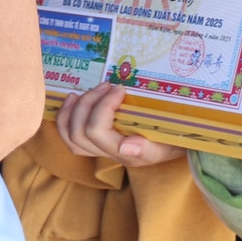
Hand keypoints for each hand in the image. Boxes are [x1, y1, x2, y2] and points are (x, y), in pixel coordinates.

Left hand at [56, 83, 183, 165]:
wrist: (176, 144)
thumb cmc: (173, 139)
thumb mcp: (169, 143)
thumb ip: (149, 147)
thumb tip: (126, 146)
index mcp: (126, 153)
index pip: (97, 132)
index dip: (102, 106)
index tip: (119, 88)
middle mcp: (109, 154)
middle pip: (80, 133)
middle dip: (88, 103)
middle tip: (106, 85)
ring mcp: (100, 149)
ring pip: (70, 136)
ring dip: (74, 109)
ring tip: (87, 91)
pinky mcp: (95, 142)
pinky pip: (69, 136)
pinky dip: (65, 117)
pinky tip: (73, 99)